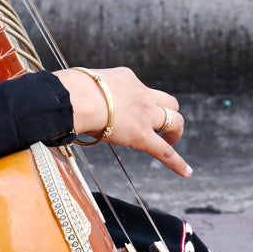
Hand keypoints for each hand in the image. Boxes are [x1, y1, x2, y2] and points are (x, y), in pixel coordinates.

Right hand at [53, 66, 190, 176]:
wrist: (77, 98)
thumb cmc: (70, 91)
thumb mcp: (83, 84)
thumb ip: (85, 92)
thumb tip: (66, 100)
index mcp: (127, 79)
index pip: (140, 90)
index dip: (139, 101)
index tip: (130, 109)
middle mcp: (142, 94)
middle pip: (169, 101)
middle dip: (167, 113)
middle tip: (160, 126)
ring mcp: (145, 114)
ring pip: (175, 120)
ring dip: (175, 132)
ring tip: (171, 142)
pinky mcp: (142, 136)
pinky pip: (165, 151)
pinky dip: (177, 162)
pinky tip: (186, 172)